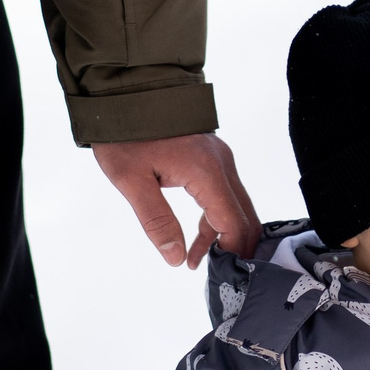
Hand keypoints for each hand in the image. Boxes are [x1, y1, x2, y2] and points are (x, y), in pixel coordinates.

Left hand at [92, 133, 260, 266]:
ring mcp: (220, 159)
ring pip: (237, 207)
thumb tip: (175, 258)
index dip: (231, 253)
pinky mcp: (212, 158)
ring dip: (224, 237)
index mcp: (207, 171)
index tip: (220, 277)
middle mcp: (222, 164)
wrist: (125, 92)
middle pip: (245, 217)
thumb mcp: (131, 181)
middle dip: (235, 249)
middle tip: (219, 277)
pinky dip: (215, 220)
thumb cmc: (124, 134)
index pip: (234, 223)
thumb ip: (156, 221)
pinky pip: (224, 195)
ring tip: (196, 263)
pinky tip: (194, 242)